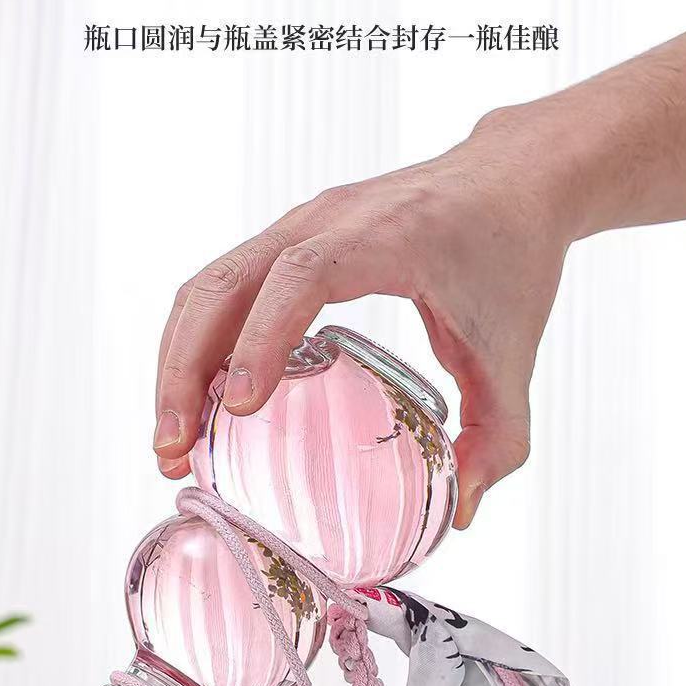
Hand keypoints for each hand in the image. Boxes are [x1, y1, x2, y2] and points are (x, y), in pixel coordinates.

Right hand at [153, 104, 574, 528]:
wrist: (512, 176)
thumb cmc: (512, 251)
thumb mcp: (512, 350)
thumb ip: (498, 435)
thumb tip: (460, 508)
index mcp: (383, 236)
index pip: (298, 278)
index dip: (261, 340)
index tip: (241, 407)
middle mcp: (326, 220)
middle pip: (224, 282)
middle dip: (186, 368)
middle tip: (174, 449)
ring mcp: (301, 223)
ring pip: (210, 283)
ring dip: (179, 358)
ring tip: (173, 437)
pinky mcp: (293, 236)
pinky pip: (226, 283)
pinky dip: (201, 338)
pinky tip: (204, 398)